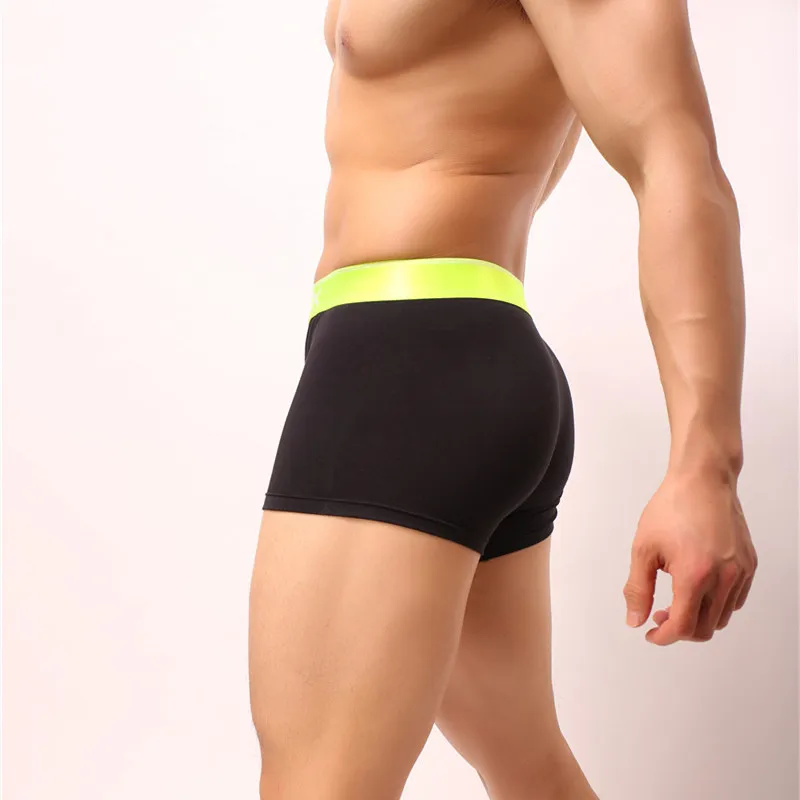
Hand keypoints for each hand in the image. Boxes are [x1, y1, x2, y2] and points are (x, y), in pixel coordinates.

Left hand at [623, 469, 756, 644]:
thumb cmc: (672, 508)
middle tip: (659, 614)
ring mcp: (740, 572)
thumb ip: (638, 588)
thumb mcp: (644, 548)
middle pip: (704, 628)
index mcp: (695, 575)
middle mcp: (724, 577)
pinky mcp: (749, 564)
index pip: (683, 626)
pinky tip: (697, 588)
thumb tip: (635, 620)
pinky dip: (716, 605)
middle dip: (679, 629)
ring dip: (698, 618)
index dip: (663, 637)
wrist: (703, 480)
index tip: (650, 634)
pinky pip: (735, 600)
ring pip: (722, 617)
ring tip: (676, 600)